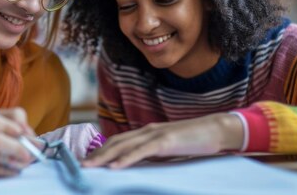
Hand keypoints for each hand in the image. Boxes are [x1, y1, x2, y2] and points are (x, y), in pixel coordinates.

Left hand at [82, 113, 242, 168]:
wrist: (215, 130)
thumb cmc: (194, 141)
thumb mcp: (168, 148)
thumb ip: (152, 153)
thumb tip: (137, 164)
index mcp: (147, 132)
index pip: (119, 141)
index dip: (102, 150)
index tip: (89, 160)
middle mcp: (147, 131)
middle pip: (116, 142)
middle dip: (97, 154)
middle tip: (80, 165)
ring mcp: (155, 134)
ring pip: (124, 145)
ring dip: (104, 156)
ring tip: (90, 166)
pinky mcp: (165, 140)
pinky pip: (141, 151)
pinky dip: (126, 159)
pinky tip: (114, 167)